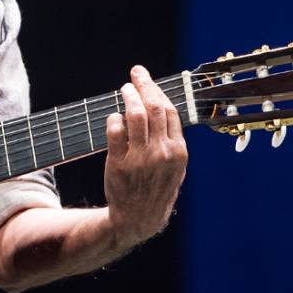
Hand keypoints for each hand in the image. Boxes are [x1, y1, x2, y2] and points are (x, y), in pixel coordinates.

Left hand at [103, 65, 187, 250]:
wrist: (138, 219)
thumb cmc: (156, 190)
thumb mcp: (175, 168)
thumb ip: (171, 140)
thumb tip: (161, 106)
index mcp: (178, 152)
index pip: (169, 111)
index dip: (158, 91)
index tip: (148, 80)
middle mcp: (161, 153)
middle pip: (154, 107)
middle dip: (144, 84)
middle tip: (136, 73)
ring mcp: (140, 158)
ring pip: (135, 114)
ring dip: (128, 96)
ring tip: (125, 89)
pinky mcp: (119, 163)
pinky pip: (115, 130)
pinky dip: (114, 118)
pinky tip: (114, 116)